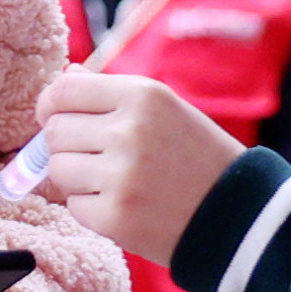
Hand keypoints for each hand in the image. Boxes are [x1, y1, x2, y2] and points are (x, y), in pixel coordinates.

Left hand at [29, 68, 245, 261]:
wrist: (239, 214)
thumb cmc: (198, 157)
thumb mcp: (165, 109)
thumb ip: (112, 91)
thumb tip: (67, 73)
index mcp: (143, 94)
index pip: (63, 89)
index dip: (51, 105)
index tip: (56, 117)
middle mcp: (130, 130)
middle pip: (54, 130)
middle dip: (65, 144)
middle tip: (96, 156)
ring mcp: (122, 176)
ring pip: (57, 169)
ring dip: (76, 178)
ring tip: (113, 181)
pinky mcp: (116, 217)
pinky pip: (74, 206)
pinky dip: (91, 208)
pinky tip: (124, 205)